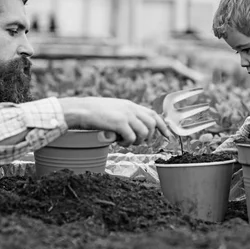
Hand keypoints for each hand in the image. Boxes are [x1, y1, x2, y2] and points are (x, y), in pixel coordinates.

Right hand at [58, 97, 172, 146]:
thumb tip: (136, 130)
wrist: (81, 109)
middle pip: (152, 124)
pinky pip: (132, 137)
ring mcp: (126, 115)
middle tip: (139, 142)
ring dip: (137, 141)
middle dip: (150, 136)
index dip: (163, 125)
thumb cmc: (94, 113)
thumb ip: (125, 116)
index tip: (168, 135)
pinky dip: (127, 143)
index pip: (153, 114)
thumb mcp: (114, 111)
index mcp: (130, 105)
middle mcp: (131, 109)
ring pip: (144, 132)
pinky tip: (118, 142)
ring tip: (125, 142)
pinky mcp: (119, 123)